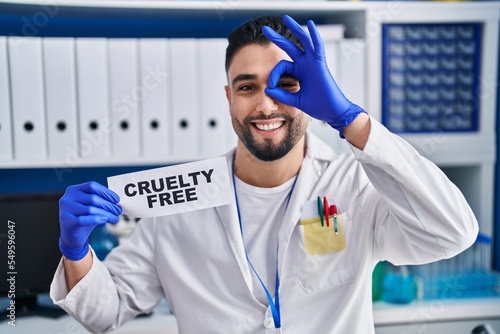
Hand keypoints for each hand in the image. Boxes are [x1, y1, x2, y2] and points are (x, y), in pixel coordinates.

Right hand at [59, 181, 121, 260]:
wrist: (71, 236)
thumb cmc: (84, 218)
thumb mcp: (91, 206)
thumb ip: (100, 201)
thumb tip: (117, 201)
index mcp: (73, 190)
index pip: (92, 186)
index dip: (106, 192)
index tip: (117, 200)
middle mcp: (67, 198)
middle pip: (93, 198)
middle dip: (108, 205)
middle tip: (118, 211)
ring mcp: (65, 210)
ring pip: (90, 209)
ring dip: (106, 214)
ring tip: (115, 218)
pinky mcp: (66, 222)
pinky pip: (83, 220)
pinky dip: (95, 219)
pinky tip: (104, 220)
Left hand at [263, 15, 365, 136]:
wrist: (331, 112)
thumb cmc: (318, 106)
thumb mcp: (295, 100)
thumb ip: (282, 95)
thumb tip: (267, 89)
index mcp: (299, 73)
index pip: (281, 66)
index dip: (273, 75)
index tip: (269, 86)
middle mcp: (305, 65)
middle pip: (289, 47)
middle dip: (277, 38)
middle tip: (265, 29)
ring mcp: (313, 63)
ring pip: (303, 41)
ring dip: (294, 29)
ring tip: (285, 18)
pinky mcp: (321, 64)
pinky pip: (318, 47)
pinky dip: (315, 36)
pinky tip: (310, 24)